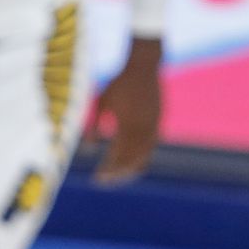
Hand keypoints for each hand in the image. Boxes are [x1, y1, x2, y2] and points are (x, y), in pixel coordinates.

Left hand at [87, 37, 161, 185]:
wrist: (144, 66)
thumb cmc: (120, 82)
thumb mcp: (102, 102)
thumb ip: (95, 125)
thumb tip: (89, 148)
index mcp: (127, 125)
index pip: (117, 156)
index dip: (108, 169)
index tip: (97, 179)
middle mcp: (142, 129)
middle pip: (130, 161)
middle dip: (117, 173)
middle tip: (104, 182)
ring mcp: (153, 127)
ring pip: (144, 157)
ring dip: (130, 169)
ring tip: (118, 176)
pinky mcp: (159, 123)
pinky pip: (152, 147)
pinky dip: (142, 158)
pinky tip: (132, 162)